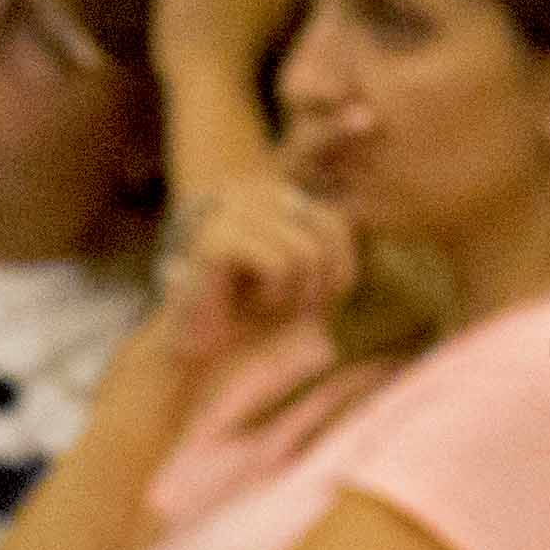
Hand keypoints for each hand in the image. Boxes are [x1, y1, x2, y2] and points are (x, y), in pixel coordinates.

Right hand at [161, 177, 359, 376]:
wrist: (195, 354)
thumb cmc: (251, 322)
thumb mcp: (306, 284)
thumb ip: (329, 252)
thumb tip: (354, 223)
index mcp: (270, 198)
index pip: (337, 223)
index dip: (339, 269)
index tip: (311, 302)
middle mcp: (250, 195)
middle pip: (326, 232)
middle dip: (318, 283)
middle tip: (286, 308)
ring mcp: (231, 213)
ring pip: (306, 251)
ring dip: (293, 294)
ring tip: (263, 305)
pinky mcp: (216, 239)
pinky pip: (279, 263)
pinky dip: (275, 295)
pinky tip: (247, 305)